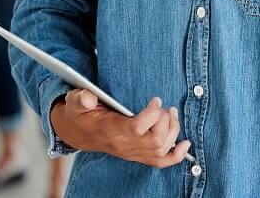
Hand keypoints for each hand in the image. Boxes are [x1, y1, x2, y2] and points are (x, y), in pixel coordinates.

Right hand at [50, 90, 189, 168]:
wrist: (78, 132)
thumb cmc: (80, 114)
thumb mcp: (75, 102)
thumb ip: (81, 98)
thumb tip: (88, 96)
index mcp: (111, 130)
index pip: (138, 128)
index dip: (152, 113)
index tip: (156, 100)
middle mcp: (124, 145)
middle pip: (155, 141)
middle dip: (166, 121)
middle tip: (166, 107)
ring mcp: (131, 152)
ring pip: (160, 150)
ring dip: (173, 131)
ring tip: (172, 114)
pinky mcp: (137, 155)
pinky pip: (160, 162)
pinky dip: (176, 155)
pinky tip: (185, 145)